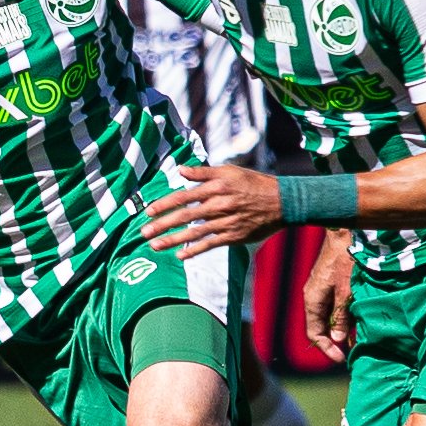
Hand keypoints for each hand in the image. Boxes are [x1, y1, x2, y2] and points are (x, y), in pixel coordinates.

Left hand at [141, 164, 280, 257]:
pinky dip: (194, 250)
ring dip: (172, 240)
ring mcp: (226, 222)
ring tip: (154, 245)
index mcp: (215, 187)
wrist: (282, 201)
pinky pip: (209, 244)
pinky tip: (180, 255)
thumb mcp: (229, 171)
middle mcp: (218, 205)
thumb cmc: (254, 183)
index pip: (183, 196)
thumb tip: (180, 169)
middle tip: (143, 232)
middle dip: (162, 225)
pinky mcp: (233, 236)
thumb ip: (203, 172)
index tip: (148, 212)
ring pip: (194, 232)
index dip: (164, 204)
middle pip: (184, 216)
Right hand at [303, 230, 355, 364]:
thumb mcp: (347, 290)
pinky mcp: (328, 283)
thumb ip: (341, 316)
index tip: (342, 359)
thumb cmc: (346, 258)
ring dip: (341, 328)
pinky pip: (332, 306)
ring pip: (327, 316)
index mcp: (312, 300)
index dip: (327, 349)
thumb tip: (339, 340)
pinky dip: (343, 315)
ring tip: (357, 337)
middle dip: (335, 342)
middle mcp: (312, 297)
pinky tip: (357, 318)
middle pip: (320, 327)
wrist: (344, 231)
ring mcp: (319, 290)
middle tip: (352, 352)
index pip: (314, 334)